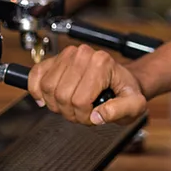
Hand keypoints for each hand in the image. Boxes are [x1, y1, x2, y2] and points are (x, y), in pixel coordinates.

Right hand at [28, 44, 147, 125]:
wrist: (121, 80)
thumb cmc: (126, 91)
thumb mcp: (134, 105)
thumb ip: (120, 111)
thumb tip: (97, 116)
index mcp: (102, 63)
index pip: (80, 100)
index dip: (84, 116)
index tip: (93, 116)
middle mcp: (84, 54)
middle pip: (61, 95)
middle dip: (70, 112)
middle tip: (81, 113)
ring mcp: (69, 54)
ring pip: (47, 87)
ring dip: (55, 104)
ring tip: (70, 105)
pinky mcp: (56, 59)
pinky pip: (36, 74)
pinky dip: (36, 89)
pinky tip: (45, 98)